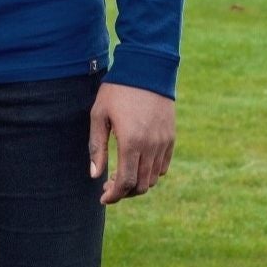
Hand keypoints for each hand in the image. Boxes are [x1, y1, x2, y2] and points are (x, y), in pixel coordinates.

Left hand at [89, 83, 174, 205]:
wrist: (147, 68)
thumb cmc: (118, 91)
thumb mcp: (99, 116)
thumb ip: (96, 147)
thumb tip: (95, 176)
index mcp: (131, 142)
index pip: (126, 182)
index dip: (114, 195)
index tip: (103, 198)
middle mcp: (151, 146)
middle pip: (141, 185)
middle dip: (124, 192)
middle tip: (109, 187)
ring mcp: (164, 142)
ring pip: (153, 178)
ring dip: (137, 183)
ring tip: (121, 176)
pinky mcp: (171, 136)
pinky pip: (163, 165)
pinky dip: (151, 172)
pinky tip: (136, 165)